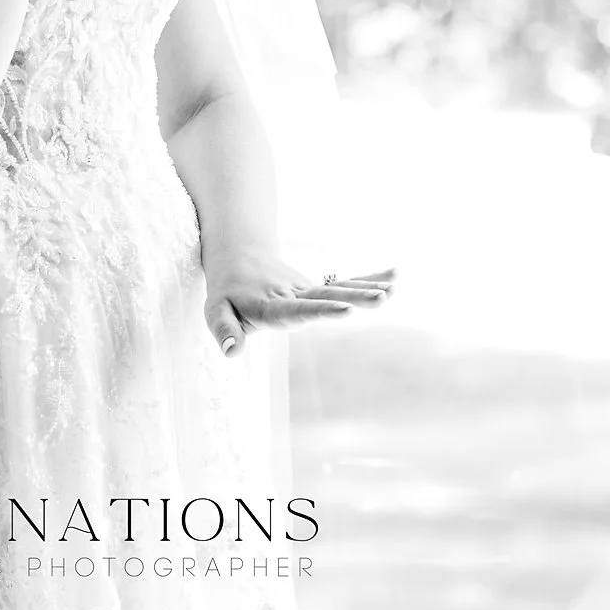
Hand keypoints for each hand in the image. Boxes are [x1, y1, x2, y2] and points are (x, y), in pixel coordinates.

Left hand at [200, 241, 396, 356]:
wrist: (238, 256)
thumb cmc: (225, 291)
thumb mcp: (214, 311)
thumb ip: (224, 331)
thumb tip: (231, 354)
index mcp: (271, 305)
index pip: (298, 310)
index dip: (322, 310)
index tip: (347, 309)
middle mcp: (293, 294)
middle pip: (326, 296)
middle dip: (355, 297)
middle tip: (382, 298)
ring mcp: (306, 289)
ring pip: (339, 288)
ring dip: (367, 287)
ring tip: (394, 288)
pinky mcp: (314, 288)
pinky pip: (343, 284)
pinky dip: (367, 279)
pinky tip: (393, 278)